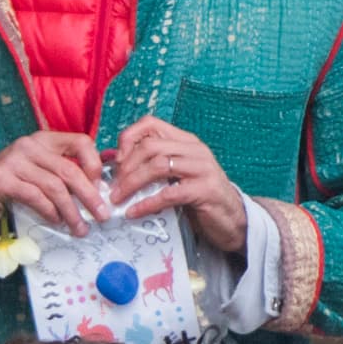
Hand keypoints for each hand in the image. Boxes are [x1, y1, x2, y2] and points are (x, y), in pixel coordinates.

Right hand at [0, 132, 106, 237]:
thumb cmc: (7, 185)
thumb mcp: (36, 171)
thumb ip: (59, 173)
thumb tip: (94, 190)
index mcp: (43, 140)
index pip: (80, 142)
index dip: (95, 164)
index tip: (101, 187)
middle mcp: (29, 145)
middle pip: (69, 170)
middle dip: (89, 196)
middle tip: (101, 215)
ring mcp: (14, 161)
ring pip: (54, 186)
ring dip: (71, 211)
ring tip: (79, 227)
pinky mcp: (1, 179)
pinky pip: (34, 196)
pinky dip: (49, 211)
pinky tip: (55, 221)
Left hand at [111, 116, 247, 254]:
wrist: (230, 220)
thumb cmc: (197, 199)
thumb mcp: (172, 178)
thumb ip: (149, 167)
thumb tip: (111, 162)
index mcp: (184, 141)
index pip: (150, 123)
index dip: (128, 138)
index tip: (115, 161)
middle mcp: (194, 149)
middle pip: (151, 146)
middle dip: (126, 167)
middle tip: (113, 188)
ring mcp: (202, 168)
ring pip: (159, 165)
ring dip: (132, 183)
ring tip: (118, 199)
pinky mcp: (205, 190)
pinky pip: (169, 193)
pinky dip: (147, 203)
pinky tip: (134, 212)